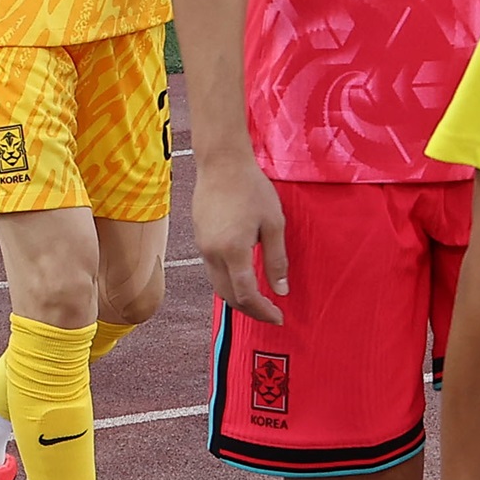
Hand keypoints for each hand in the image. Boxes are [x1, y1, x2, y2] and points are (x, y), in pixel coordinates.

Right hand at [192, 155, 288, 323]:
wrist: (222, 162)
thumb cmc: (251, 188)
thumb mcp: (274, 222)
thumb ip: (277, 259)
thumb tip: (281, 291)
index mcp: (233, 250)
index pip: (247, 295)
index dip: (263, 311)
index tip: (278, 317)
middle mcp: (212, 253)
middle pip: (228, 296)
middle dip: (250, 310)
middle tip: (270, 313)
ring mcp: (202, 246)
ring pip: (217, 285)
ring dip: (237, 297)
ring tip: (258, 298)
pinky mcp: (198, 238)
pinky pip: (212, 270)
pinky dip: (227, 281)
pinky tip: (242, 276)